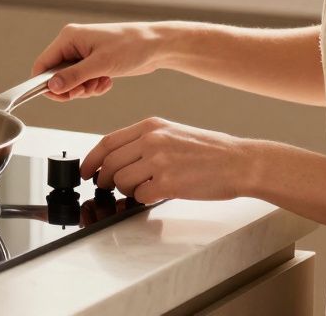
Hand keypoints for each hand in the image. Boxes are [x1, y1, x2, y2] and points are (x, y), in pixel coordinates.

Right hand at [31, 22, 164, 100]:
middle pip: (56, 76)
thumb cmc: (131, 46)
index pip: (43, 64)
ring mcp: (83, 54)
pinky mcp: (94, 63)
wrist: (156, 46)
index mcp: (68, 38)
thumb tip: (51, 86)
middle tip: (87, 90)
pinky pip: (83, 82)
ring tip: (101, 83)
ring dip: (84, 89)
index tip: (60, 96)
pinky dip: (93, 87)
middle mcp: (72, 45)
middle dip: (71, 88)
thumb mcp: (100, 64)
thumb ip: (74, 76)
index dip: (46, 83)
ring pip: (70, 81)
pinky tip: (107, 81)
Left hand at [82, 117, 259, 203]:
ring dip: (125, 190)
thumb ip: (144, 141)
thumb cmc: (210, 150)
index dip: (90, 159)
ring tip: (139, 189)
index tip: (85, 170)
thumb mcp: (173, 132)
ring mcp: (159, 161)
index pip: (107, 142)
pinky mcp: (168, 183)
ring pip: (121, 181)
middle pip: (109, 163)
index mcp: (151, 126)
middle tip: (106, 186)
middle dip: (103, 179)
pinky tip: (156, 193)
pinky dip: (143, 199)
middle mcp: (152, 140)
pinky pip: (140, 196)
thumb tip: (117, 158)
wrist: (240, 162)